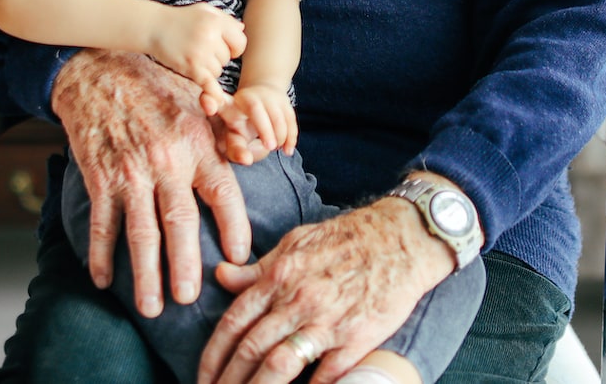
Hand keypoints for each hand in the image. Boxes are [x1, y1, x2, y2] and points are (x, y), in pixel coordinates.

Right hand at [51, 49, 251, 315]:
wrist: (102, 70)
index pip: (223, 193)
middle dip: (184, 266)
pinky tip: (104, 281)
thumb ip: (227, 131)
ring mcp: (130, 172)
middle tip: (189, 300)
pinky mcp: (100, 176)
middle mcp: (166, 160)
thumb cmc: (159, 88)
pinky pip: (102, 223)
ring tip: (152, 307)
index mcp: (197, 144)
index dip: (234, 228)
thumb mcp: (200, 102)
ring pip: (140, 232)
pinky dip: (101, 255)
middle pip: (179, 223)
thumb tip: (255, 152)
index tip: (239, 259)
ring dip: (145, 274)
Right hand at [146, 2, 245, 101]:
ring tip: (193, 57)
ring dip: (208, 69)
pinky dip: (213, 93)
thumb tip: (242, 30)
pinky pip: (208, 83)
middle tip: (200, 49)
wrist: (153, 27)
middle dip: (217, 57)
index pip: (240, 42)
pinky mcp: (190, 67)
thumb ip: (225, 19)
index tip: (224, 47)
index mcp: (217, 21)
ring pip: (217, 71)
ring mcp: (200, 53)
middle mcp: (211, 36)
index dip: (234, 47)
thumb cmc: (180, 18)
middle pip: (227, 59)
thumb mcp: (204, 11)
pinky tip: (216, 100)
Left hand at [197, 198, 452, 383]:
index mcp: (280, 275)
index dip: (213, 356)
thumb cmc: (349, 238)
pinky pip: (326, 375)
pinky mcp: (357, 338)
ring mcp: (328, 321)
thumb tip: (221, 276)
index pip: (234, 323)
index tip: (202, 377)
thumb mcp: (296, 242)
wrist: (403, 237)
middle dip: (228, 381)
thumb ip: (258, 267)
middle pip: (250, 350)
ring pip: (280, 365)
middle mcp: (298, 299)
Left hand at [216, 83, 297, 164]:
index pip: (219, 103)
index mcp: (229, 105)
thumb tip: (246, 159)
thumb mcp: (234, 133)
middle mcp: (248, 97)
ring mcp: (267, 96)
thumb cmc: (242, 122)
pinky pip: (289, 118)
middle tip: (269, 147)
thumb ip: (235, 149)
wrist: (262, 95)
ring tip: (276, 149)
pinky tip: (287, 150)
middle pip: (255, 109)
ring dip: (279, 134)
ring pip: (275, 114)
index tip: (212, 112)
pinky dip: (290, 135)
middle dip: (264, 129)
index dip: (210, 101)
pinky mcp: (283, 100)